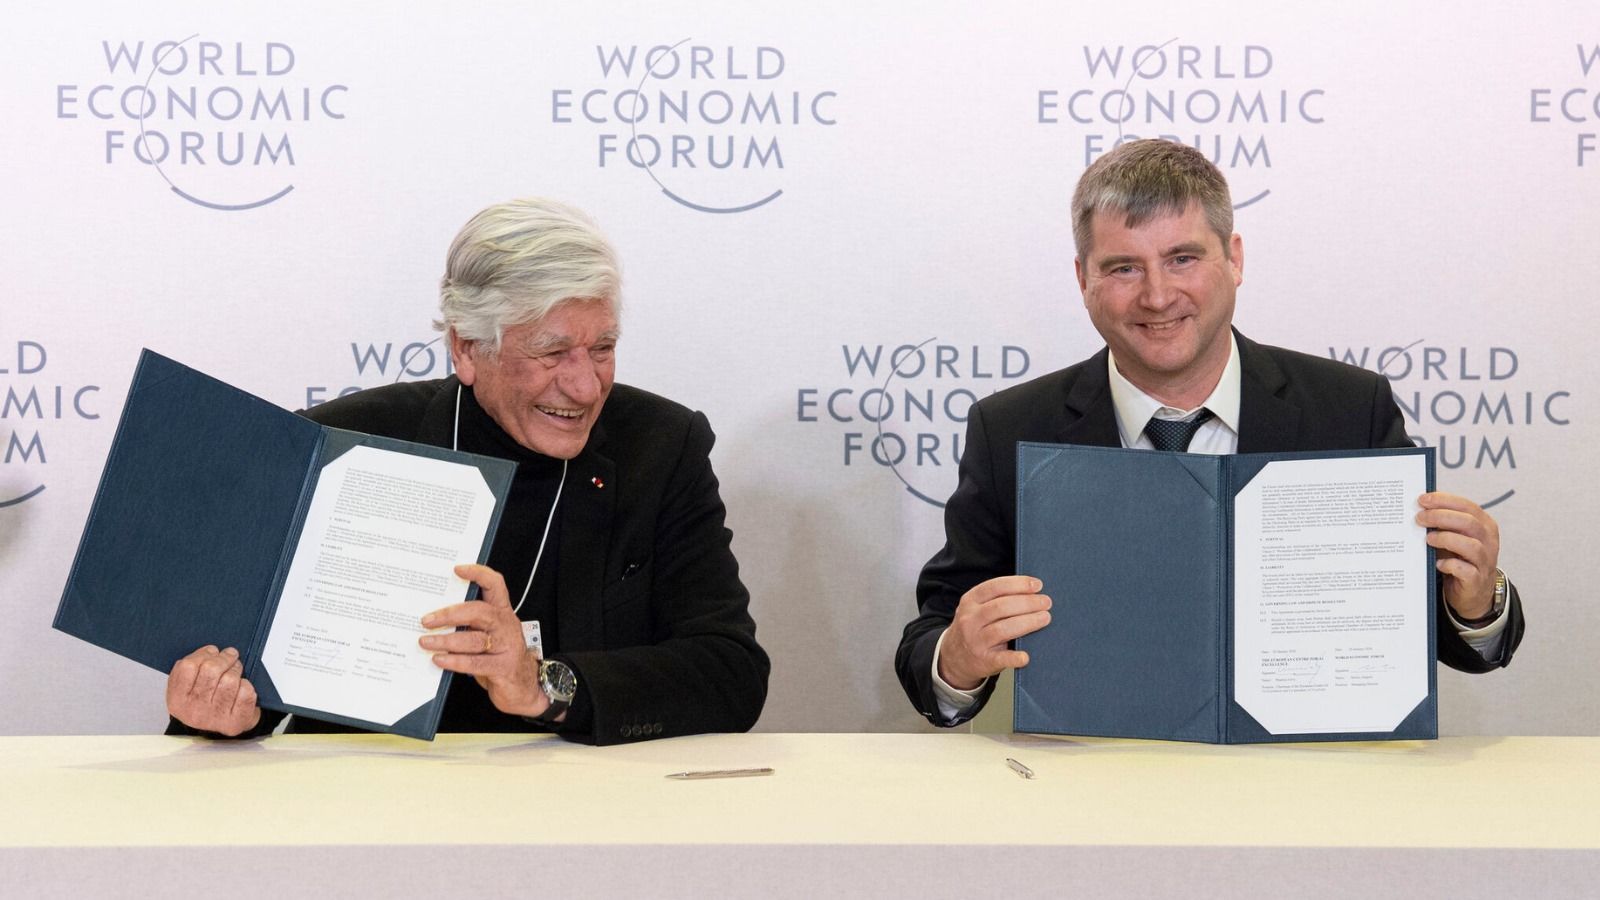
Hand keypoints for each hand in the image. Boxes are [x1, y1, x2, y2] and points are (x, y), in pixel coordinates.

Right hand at [166, 645, 261, 735]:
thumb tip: (210, 651)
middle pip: (211, 670)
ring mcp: (215, 718)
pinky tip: (241, 687)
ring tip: (235, 670)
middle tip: (230, 655)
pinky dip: (246, 685)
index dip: (204, 654)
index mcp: (177, 700)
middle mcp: (194, 711)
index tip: (213, 651)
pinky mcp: (235, 721)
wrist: (218, 726)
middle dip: (224, 658)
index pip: (188, 667)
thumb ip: (189, 667)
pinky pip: (246, 692)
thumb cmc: (202, 700)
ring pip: (230, 679)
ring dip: (236, 670)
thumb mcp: (185, 686)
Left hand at [420, 564, 549, 717]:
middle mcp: (506, 626)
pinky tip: (439, 660)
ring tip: (426, 642)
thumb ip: (470, 626)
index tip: (458, 570)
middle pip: (480, 611)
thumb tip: (435, 620)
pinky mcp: (503, 667)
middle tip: (427, 620)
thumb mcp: (488, 636)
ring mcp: (507, 646)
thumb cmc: (500, 658)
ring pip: (474, 639)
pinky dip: (454, 661)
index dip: (478, 574)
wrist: (525, 687)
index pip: (495, 585)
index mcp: (502, 613)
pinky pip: (475, 662)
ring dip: (446, 641)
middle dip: (450, 614)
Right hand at [937, 575, 1051, 690]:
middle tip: (1046, 602)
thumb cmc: (975, 627)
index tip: (1038, 585)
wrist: (955, 657)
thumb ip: (997, 598)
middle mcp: (970, 620)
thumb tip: (1033, 590)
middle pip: (1001, 607)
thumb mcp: (977, 608)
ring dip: (1028, 622)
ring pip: (1003, 629)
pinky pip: (1000, 659)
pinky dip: (1014, 658)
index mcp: (970, 601)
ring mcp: (975, 641)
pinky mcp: (983, 660)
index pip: (995, 587)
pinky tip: (1026, 656)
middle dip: (1028, 603)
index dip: (1018, 584)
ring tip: (1045, 618)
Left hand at [1416, 492, 1500, 620]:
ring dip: (1446, 539)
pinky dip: (1450, 565)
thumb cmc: (1460, 558)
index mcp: (1484, 525)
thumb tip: (1419, 505)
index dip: (1445, 501)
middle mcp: (1488, 541)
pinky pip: (1466, 570)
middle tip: (1420, 518)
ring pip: (1472, 546)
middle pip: (1469, 523)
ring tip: (1428, 539)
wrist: (1473, 591)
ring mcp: (1485, 561)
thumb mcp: (1454, 536)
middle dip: (1441, 517)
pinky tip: (1438, 563)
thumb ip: (1443, 522)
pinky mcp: (1477, 580)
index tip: (1423, 499)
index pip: (1468, 506)